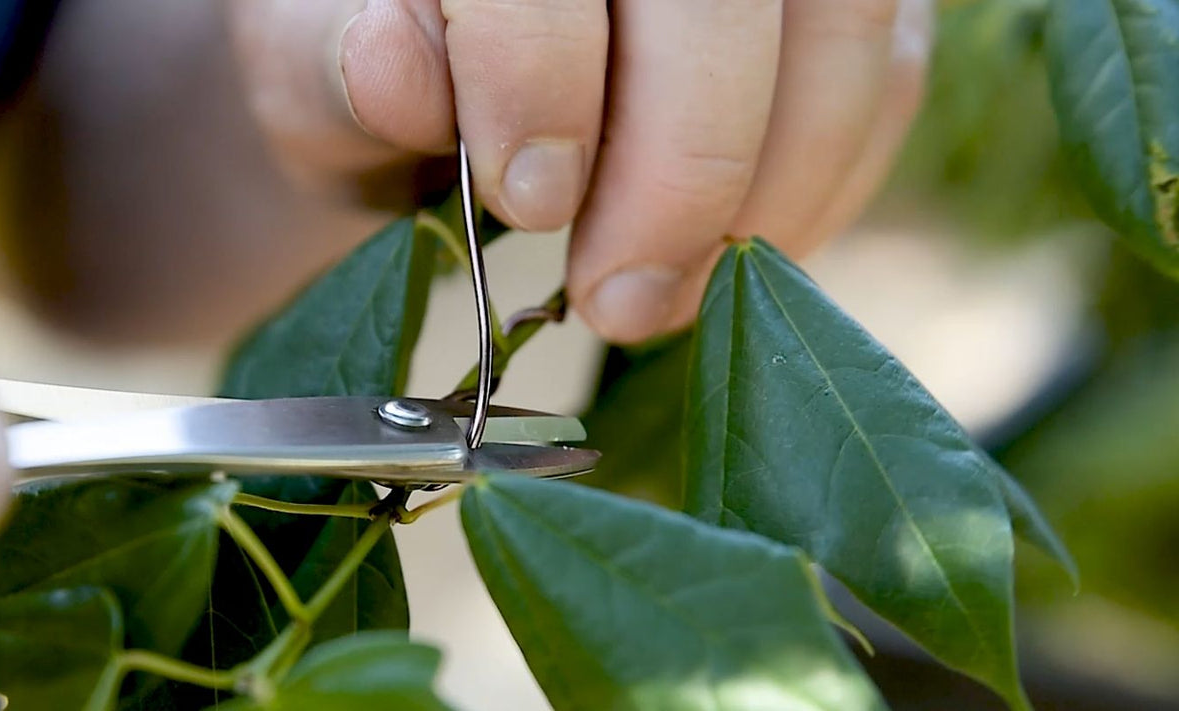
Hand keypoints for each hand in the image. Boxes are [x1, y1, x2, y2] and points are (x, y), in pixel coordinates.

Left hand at [229, 0, 933, 341]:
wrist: (430, 59)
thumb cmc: (358, 51)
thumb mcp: (308, 63)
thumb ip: (340, 63)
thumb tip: (395, 62)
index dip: (545, 69)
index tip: (527, 200)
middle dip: (686, 158)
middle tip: (617, 295)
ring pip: (842, 19)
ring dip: (773, 182)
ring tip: (669, 292)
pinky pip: (885, 66)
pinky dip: (826, 177)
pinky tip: (741, 255)